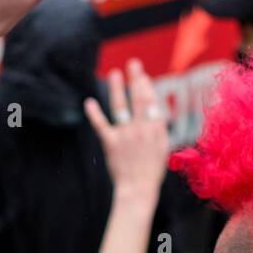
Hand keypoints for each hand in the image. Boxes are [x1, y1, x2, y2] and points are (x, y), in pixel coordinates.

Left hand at [84, 59, 168, 201]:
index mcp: (156, 130)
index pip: (152, 103)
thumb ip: (159, 128)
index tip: (143, 76)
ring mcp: (125, 135)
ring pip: (120, 107)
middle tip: (133, 63)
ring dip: (118, 88)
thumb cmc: (152, 170)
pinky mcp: (110, 143)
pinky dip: (94, 113)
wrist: (138, 188)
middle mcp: (141, 129)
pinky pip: (101, 125)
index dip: (147, 87)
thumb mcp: (163, 148)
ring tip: (114, 73)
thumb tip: (157, 111)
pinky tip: (89, 101)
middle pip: (139, 99)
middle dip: (136, 79)